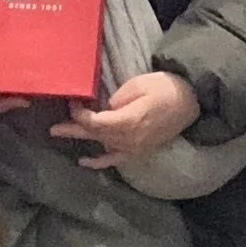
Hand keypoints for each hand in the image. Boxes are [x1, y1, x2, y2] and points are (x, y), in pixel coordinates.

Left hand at [53, 70, 201, 168]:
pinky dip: (98, 162)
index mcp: (127, 121)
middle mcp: (128, 139)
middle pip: (94, 135)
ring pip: (102, 145)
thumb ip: (117, 99)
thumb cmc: (166, 87)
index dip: (79, 113)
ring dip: (83, 139)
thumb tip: (104, 109)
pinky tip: (84, 161)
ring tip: (63, 132)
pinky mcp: (139, 150)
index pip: (94, 122)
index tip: (72, 100)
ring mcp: (133, 147)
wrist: (192, 101)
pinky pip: (115, 160)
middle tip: (53, 127)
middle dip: (72, 129)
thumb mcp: (138, 84)